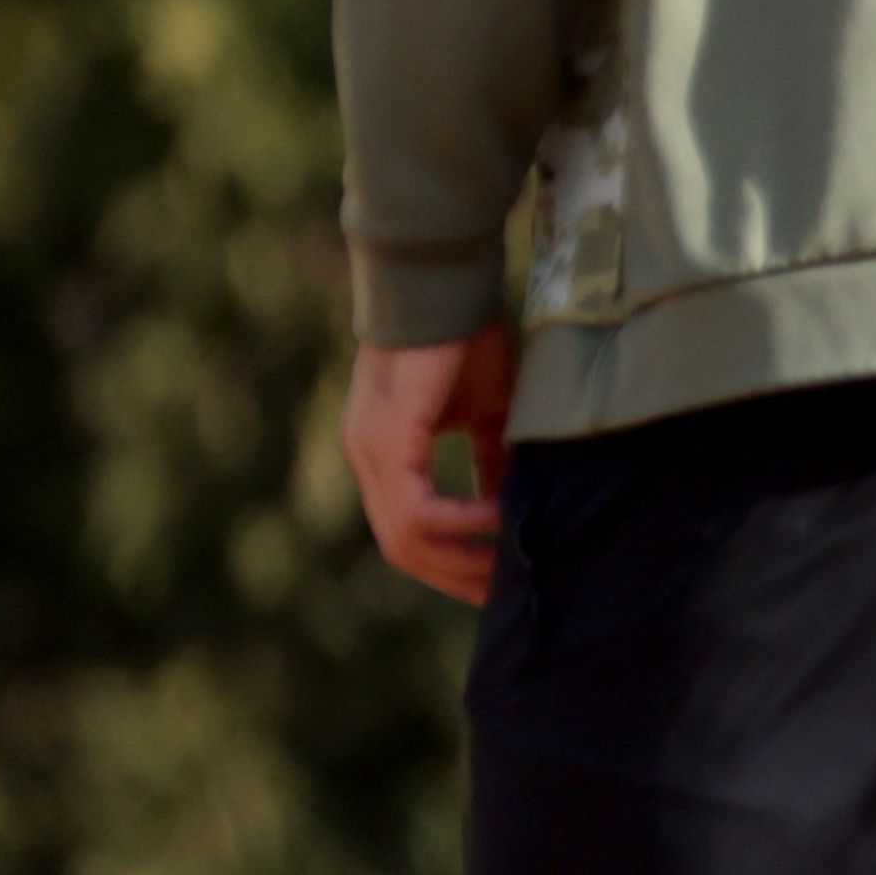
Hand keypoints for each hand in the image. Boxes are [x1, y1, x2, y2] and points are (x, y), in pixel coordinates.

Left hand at [339, 329, 517, 603]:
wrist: (445, 282)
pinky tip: (501, 516)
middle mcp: (364, 456)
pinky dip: (462, 521)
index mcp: (382, 452)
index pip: (406, 532)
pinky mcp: (387, 439)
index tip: (500, 582)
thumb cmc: (467, 337)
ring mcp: (368, 449)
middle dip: (457, 576)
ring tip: (511, 559)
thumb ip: (491, 462)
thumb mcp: (487, 413)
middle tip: (508, 593)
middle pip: (402, 549)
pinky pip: (419, 508)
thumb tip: (510, 510)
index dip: (451, 564)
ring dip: (462, 557)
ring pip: (405, 538)